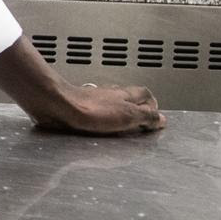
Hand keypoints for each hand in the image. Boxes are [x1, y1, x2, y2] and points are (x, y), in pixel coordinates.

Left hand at [38, 82, 164, 135]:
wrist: (59, 107)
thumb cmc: (91, 110)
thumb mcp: (127, 116)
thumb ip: (146, 117)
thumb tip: (161, 119)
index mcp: (126, 94)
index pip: (145, 94)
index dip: (152, 105)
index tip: (154, 119)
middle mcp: (111, 93)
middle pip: (130, 97)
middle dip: (137, 108)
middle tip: (141, 123)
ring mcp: (95, 98)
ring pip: (113, 103)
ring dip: (120, 112)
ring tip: (123, 126)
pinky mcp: (80, 105)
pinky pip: (97, 110)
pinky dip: (103, 117)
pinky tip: (100, 125)